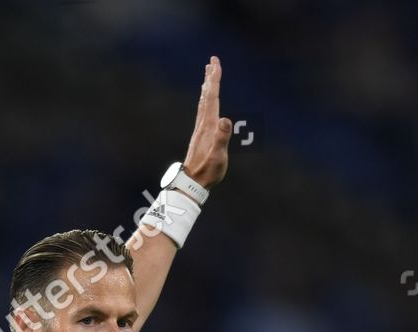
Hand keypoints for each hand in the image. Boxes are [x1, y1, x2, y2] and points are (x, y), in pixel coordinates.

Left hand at [182, 56, 231, 188]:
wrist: (192, 184)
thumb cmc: (207, 172)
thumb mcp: (218, 156)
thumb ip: (222, 138)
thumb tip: (225, 120)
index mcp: (209, 126)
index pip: (212, 97)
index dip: (215, 80)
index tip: (216, 63)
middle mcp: (203, 125)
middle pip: (207, 96)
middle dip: (210, 78)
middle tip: (212, 62)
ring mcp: (201, 131)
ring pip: (204, 103)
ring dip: (207, 88)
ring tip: (208, 76)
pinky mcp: (201, 137)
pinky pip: (204, 113)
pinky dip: (206, 102)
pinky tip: (207, 103)